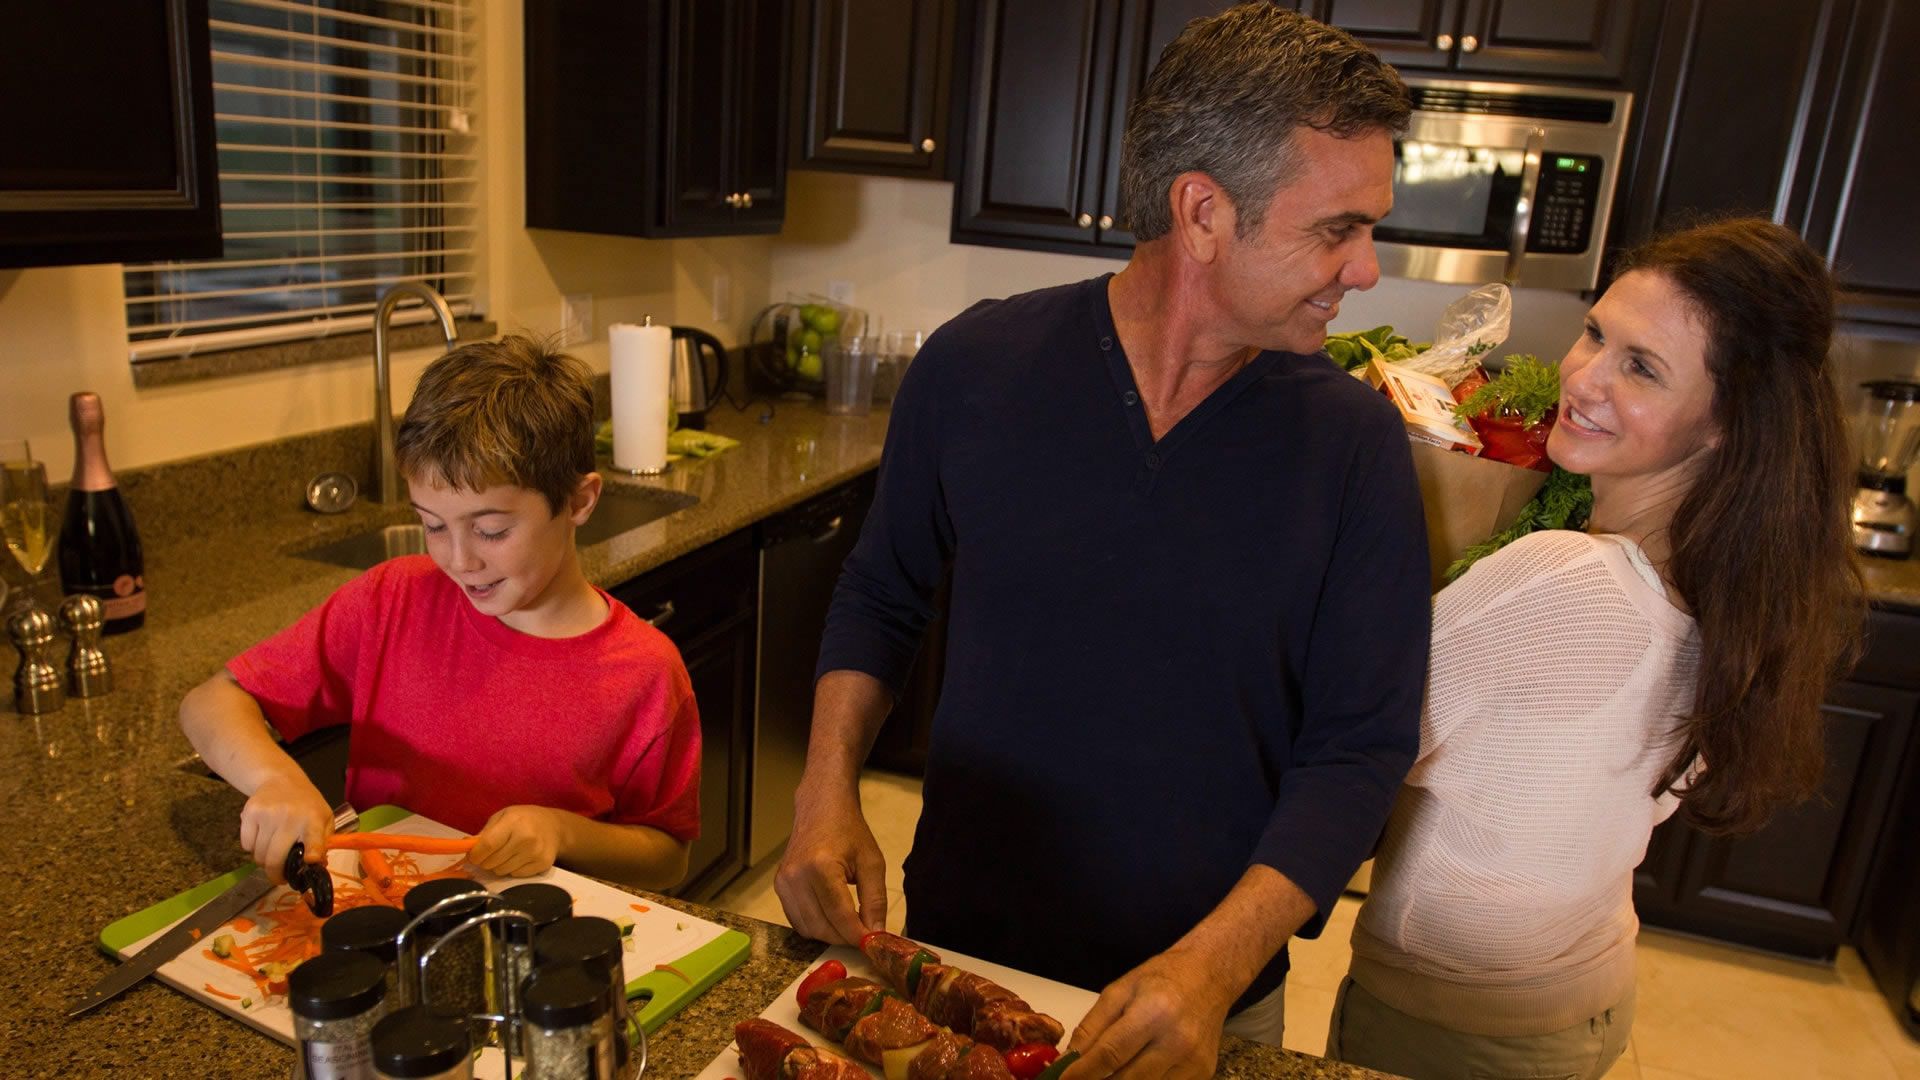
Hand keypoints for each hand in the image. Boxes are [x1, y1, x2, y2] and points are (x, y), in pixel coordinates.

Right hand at [238, 773, 331, 884]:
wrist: (281, 779)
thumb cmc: (306, 804)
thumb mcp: (324, 818)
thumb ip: (323, 842)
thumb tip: (317, 866)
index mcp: (314, 819)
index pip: (314, 839)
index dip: (313, 852)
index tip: (311, 861)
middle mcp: (290, 816)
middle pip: (275, 858)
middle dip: (275, 874)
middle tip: (278, 878)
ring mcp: (267, 814)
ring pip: (258, 855)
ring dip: (263, 861)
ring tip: (272, 852)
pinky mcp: (249, 813)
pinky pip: (246, 845)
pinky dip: (252, 848)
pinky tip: (261, 837)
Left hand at [469, 805, 565, 876]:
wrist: (554, 826)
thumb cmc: (524, 819)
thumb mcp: (503, 817)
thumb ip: (485, 832)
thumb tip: (466, 846)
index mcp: (513, 822)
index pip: (488, 845)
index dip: (475, 855)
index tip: (472, 856)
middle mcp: (526, 838)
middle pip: (492, 862)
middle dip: (485, 861)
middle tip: (491, 854)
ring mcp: (535, 853)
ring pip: (502, 871)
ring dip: (499, 866)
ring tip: (507, 854)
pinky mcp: (542, 865)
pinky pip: (515, 875)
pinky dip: (512, 870)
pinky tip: (519, 859)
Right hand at [773, 783, 887, 943]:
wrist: (821, 809)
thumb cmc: (849, 831)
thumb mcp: (872, 862)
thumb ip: (875, 900)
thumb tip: (876, 934)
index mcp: (821, 867)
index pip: (840, 916)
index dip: (858, 935)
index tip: (874, 945)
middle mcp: (796, 876)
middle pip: (821, 927)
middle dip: (845, 938)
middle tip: (865, 936)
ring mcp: (783, 882)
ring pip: (807, 929)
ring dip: (830, 935)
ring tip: (850, 926)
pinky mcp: (779, 886)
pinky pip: (797, 920)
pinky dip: (816, 926)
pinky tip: (832, 918)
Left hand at [1061, 946, 1238, 1079]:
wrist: (1209, 977)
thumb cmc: (1161, 979)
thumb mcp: (1119, 990)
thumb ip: (1092, 1026)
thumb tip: (1070, 1058)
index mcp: (1153, 1013)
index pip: (1110, 1054)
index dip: (1082, 1073)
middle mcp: (1177, 1041)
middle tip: (1079, 1079)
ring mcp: (1193, 1062)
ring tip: (1104, 1073)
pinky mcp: (1203, 1074)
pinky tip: (1133, 1071)